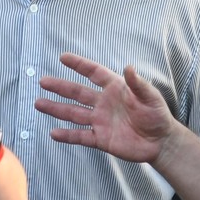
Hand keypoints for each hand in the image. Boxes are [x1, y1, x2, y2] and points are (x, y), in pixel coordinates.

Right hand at [36, 52, 177, 163]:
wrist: (161, 142)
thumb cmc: (157, 115)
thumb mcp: (150, 97)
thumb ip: (138, 84)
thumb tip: (129, 67)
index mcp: (115, 89)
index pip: (94, 73)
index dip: (79, 65)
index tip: (63, 57)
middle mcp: (103, 103)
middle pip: (78, 93)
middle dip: (60, 87)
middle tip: (43, 81)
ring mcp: (100, 121)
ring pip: (74, 113)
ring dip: (57, 109)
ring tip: (39, 103)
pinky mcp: (101, 139)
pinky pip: (81, 136)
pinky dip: (67, 135)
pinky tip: (53, 133)